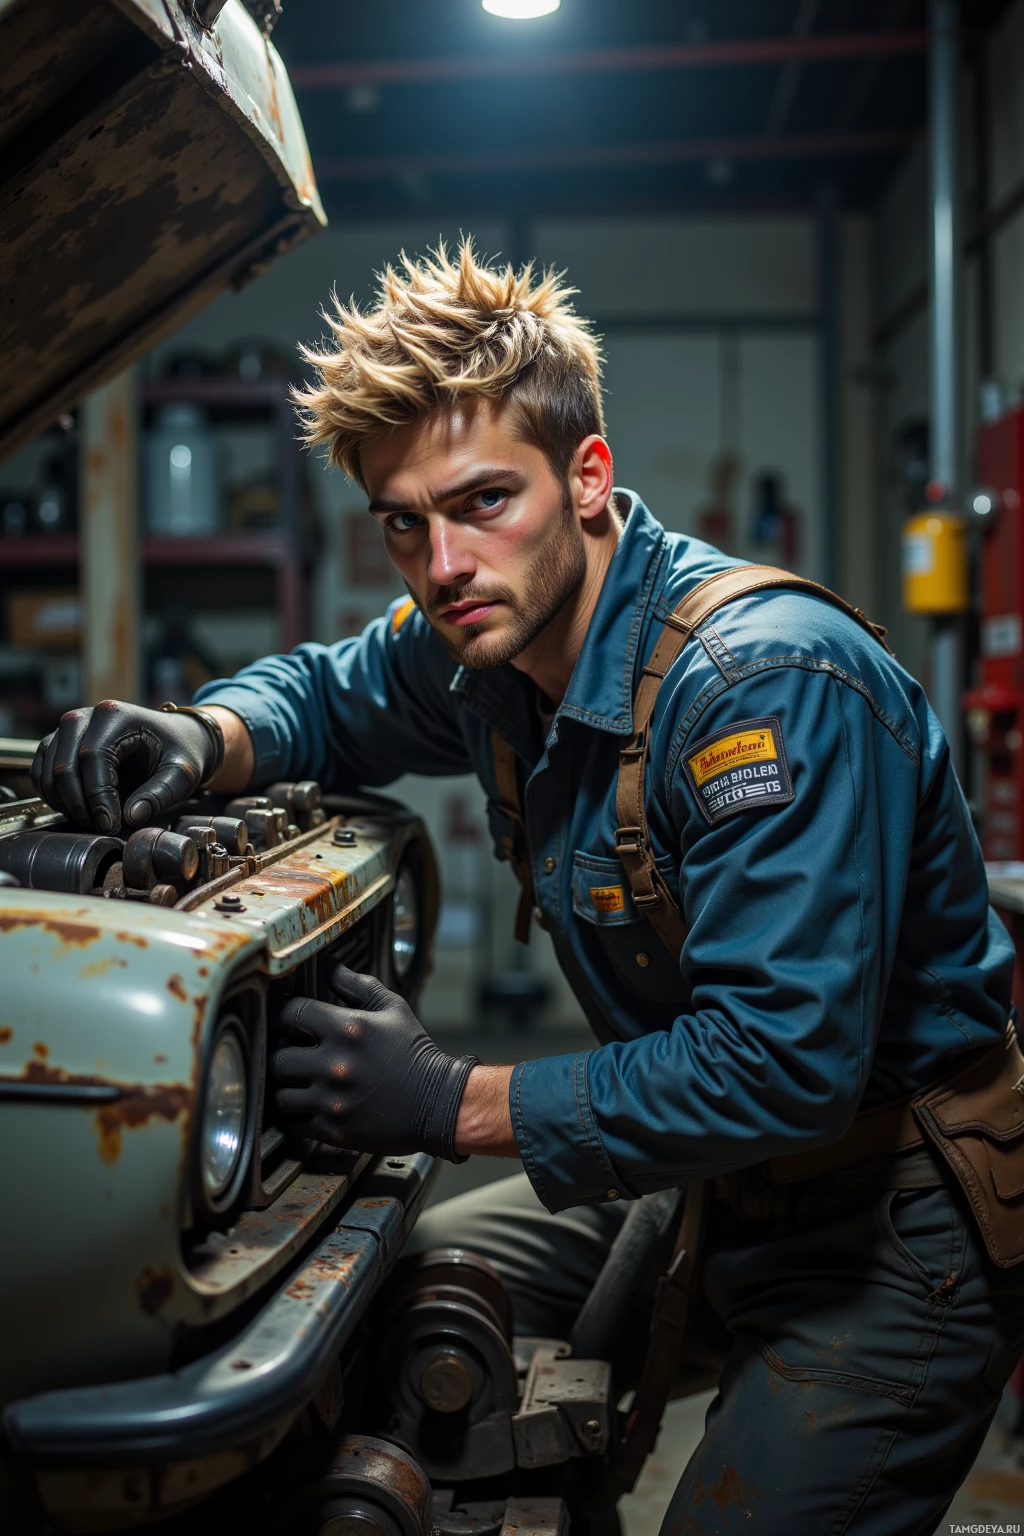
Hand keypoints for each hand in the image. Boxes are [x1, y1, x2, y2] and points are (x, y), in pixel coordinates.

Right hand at [32, 701, 222, 834]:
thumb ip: (160, 794)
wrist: (175, 739)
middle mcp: (85, 716)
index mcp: (115, 715)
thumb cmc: (179, 752)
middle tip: (100, 828)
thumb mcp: (182, 773)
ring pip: (48, 771)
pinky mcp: (59, 744)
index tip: (109, 825)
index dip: (98, 796)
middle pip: (64, 766)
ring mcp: (68, 730)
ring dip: (65, 804)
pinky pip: (41, 773)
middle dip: (79, 805)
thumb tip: (130, 817)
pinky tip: (78, 811)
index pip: (93, 757)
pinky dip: (54, 797)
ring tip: (93, 822)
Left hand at [271, 964, 477, 1160]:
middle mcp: (336, 1064)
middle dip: (283, 1055)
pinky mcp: (335, 1129)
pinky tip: (308, 1106)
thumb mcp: (393, 1009)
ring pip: (281, 1095)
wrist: (439, 1101)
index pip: (291, 1014)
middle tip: (292, 1056)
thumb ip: (357, 985)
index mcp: (348, 1029)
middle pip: (278, 1058)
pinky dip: (297, 1116)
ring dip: (286, 1089)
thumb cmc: (414, 1053)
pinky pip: (295, 1123)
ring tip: (298, 1084)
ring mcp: (333, 1100)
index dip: (286, 1016)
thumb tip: (330, 966)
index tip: (290, 1023)